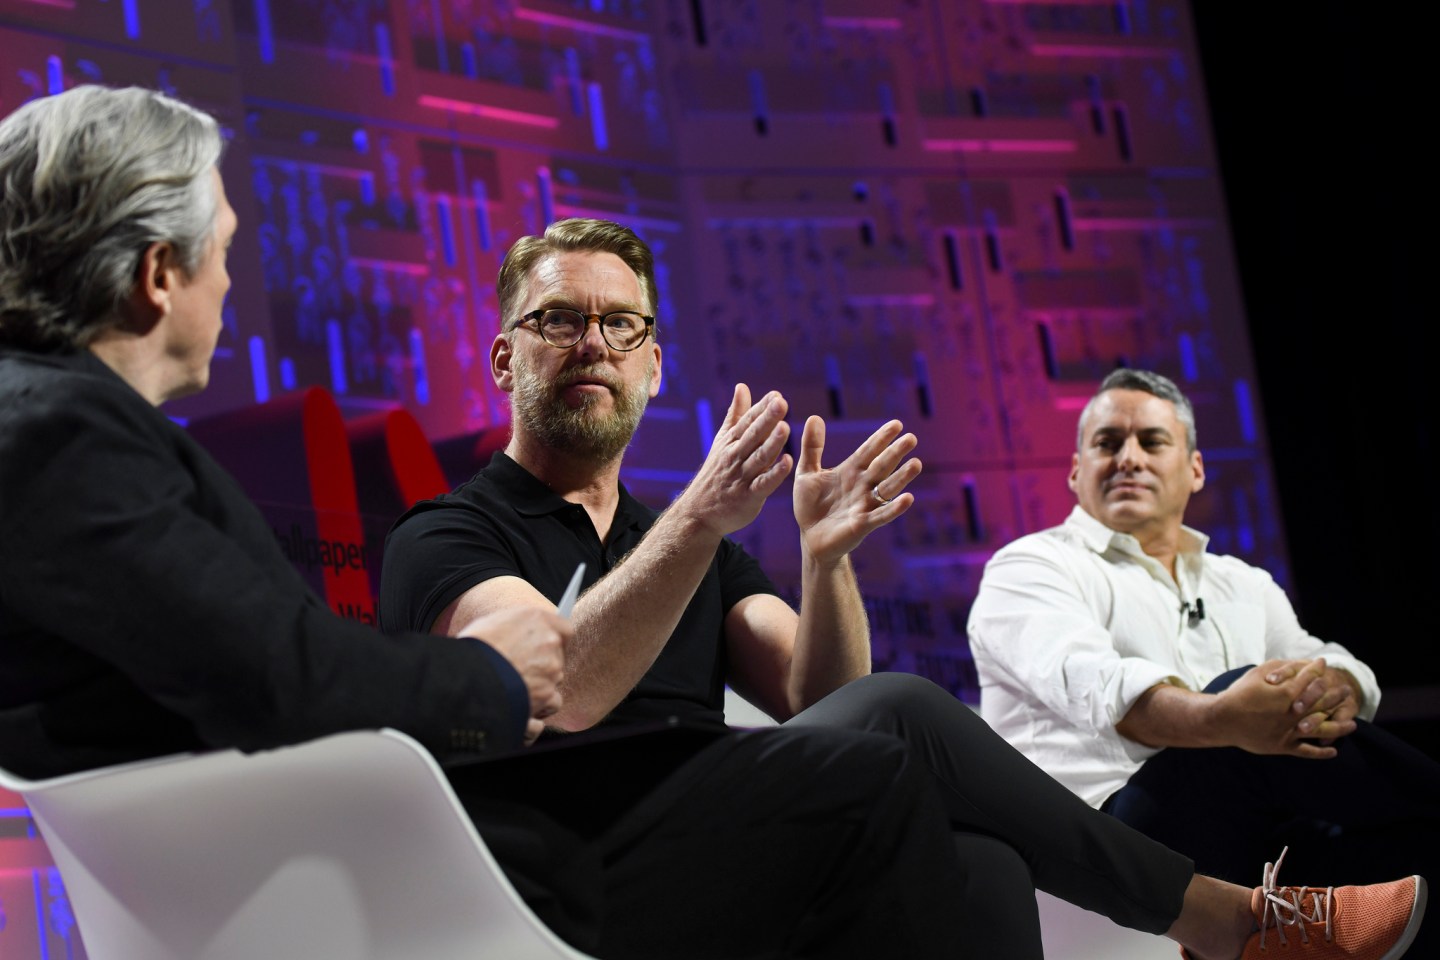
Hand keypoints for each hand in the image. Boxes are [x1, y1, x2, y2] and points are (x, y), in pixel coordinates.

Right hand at [458, 606, 570, 745]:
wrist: (468, 678)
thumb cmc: (473, 649)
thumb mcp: (492, 624)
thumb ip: (515, 627)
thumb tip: (519, 634)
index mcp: (537, 619)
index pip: (563, 628)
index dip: (555, 639)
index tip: (547, 646)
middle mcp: (549, 642)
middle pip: (557, 655)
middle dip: (543, 663)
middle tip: (519, 670)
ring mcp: (551, 669)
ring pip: (554, 678)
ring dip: (540, 684)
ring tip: (514, 689)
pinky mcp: (548, 694)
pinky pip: (553, 701)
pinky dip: (542, 706)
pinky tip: (526, 707)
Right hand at [674, 384, 792, 537]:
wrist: (699, 512)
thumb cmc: (716, 473)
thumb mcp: (723, 440)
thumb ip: (736, 414)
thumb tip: (742, 386)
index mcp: (731, 442)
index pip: (747, 422)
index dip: (761, 408)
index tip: (776, 395)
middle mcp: (735, 457)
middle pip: (753, 435)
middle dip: (767, 419)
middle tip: (781, 403)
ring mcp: (741, 477)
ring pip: (759, 457)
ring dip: (772, 443)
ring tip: (785, 428)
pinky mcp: (748, 497)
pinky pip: (763, 484)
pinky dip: (775, 474)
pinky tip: (787, 462)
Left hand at [793, 416, 921, 564]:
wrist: (810, 538)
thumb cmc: (810, 506)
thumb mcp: (806, 473)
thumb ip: (812, 448)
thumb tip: (813, 417)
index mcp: (851, 471)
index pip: (869, 451)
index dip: (881, 438)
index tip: (897, 424)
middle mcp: (862, 485)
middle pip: (882, 466)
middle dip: (896, 452)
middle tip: (911, 438)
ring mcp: (865, 504)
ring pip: (887, 488)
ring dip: (902, 477)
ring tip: (916, 464)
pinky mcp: (863, 524)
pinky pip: (881, 516)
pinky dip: (894, 508)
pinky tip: (907, 499)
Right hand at [1212, 660, 1345, 757]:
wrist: (1222, 719)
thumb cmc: (1239, 694)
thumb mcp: (1257, 674)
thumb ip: (1281, 669)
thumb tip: (1299, 665)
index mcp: (1288, 694)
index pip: (1310, 679)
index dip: (1318, 669)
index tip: (1324, 664)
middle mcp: (1294, 713)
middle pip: (1322, 703)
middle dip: (1336, 695)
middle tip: (1347, 691)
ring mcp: (1290, 731)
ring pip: (1322, 729)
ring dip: (1340, 726)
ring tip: (1353, 724)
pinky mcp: (1283, 746)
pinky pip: (1306, 750)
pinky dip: (1321, 752)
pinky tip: (1333, 751)